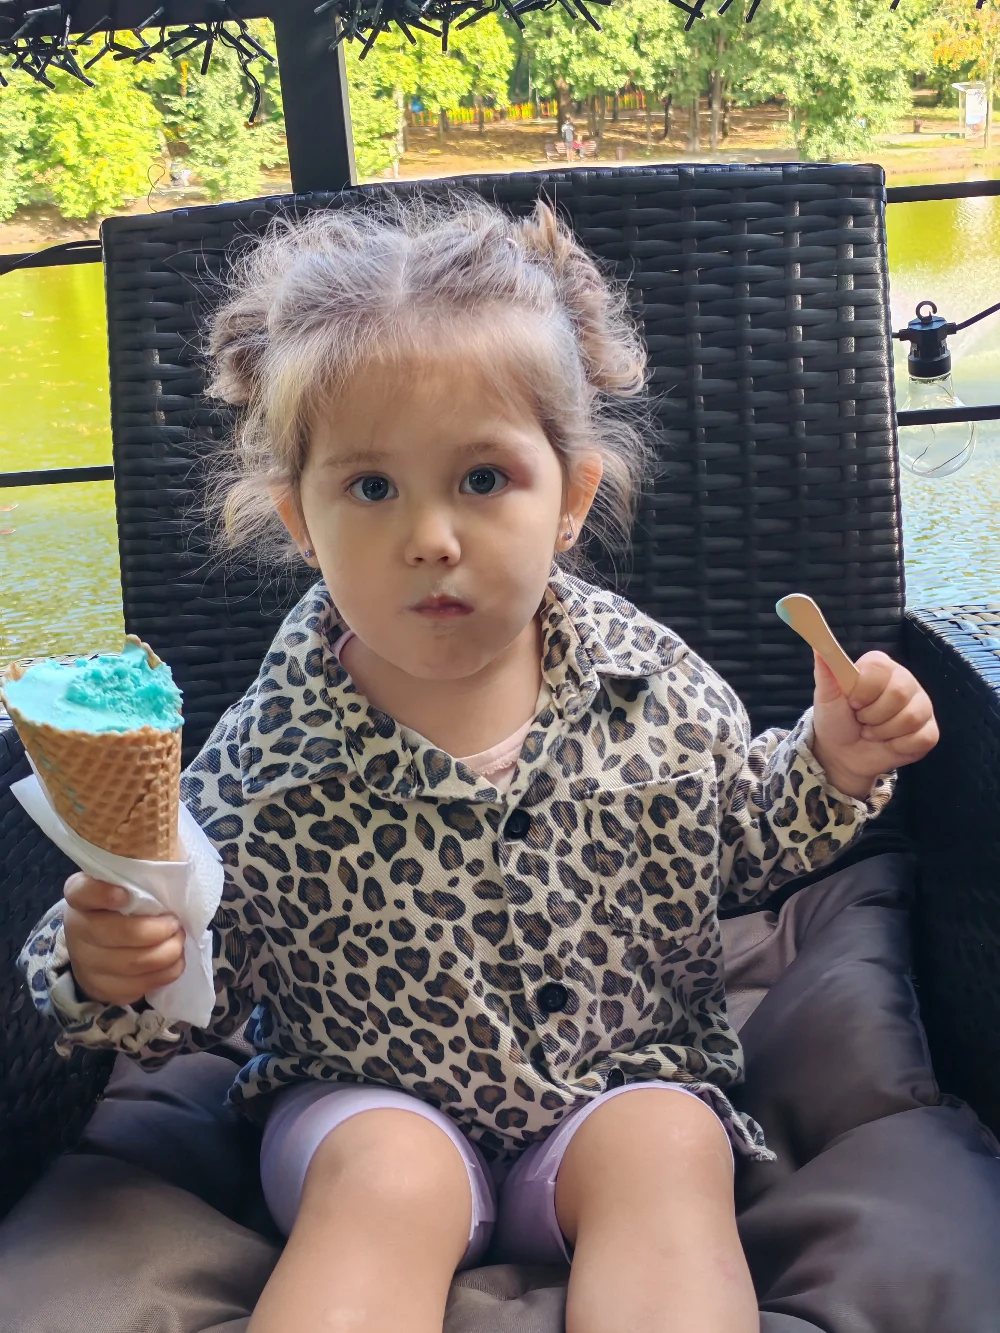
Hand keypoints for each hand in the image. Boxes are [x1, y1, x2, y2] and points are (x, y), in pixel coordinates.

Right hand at [62, 874, 185, 1006]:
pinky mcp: (100, 987)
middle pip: (111, 934)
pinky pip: (136, 986)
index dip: (101, 893)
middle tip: (176, 924)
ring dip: (166, 953)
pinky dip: (164, 974)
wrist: (98, 948)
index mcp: (80, 896)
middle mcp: (77, 928)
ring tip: (180, 942)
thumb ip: (144, 872)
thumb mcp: (128, 883)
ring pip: (130, 964)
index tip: (126, 893)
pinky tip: (175, 962)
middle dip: (153, 931)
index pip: (81, 891)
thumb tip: (176, 855)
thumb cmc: (124, 907)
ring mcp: (85, 962)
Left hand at [811, 650, 938, 799]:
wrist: (843, 754)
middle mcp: (905, 681)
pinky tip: (889, 743)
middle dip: (872, 715)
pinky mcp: (930, 731)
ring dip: (883, 732)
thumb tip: (819, 648)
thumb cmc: (836, 720)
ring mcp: (921, 705)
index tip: (852, 702)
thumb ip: (826, 672)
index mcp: (880, 667)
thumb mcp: (826, 697)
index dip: (863, 690)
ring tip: (872, 732)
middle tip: (862, 720)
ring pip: (911, 717)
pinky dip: (899, 746)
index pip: (880, 668)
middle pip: (899, 693)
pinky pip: (922, 737)